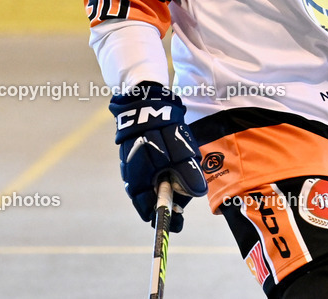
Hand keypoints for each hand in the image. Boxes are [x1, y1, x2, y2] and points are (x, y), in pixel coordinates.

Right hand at [108, 82, 207, 231]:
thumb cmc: (161, 129)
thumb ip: (186, 175)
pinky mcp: (135, 154)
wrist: (145, 101)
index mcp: (138, 181)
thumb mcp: (179, 153)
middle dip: (167, 201)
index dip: (165, 219)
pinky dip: (160, 173)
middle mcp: (131, 176)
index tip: (178, 224)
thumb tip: (196, 194)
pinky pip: (149, 171)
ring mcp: (132, 165)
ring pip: (150, 184)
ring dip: (164, 186)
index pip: (149, 210)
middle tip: (184, 203)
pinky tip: (171, 165)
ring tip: (181, 181)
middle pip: (149, 198)